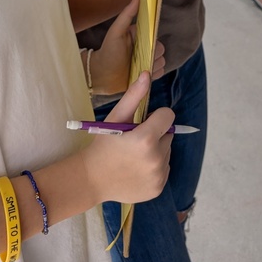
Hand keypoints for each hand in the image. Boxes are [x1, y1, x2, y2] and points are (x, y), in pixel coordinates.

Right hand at [79, 72, 173, 205]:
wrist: (92, 179)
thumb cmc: (103, 144)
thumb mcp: (115, 117)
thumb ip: (134, 96)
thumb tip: (147, 74)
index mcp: (146, 139)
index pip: (169, 116)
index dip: (156, 116)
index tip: (143, 122)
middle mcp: (156, 159)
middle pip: (168, 134)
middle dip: (155, 133)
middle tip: (134, 140)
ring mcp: (158, 176)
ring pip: (167, 151)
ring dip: (156, 149)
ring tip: (134, 155)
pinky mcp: (158, 188)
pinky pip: (165, 168)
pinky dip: (155, 166)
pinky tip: (137, 168)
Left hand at [89, 0, 166, 94]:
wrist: (101, 75)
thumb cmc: (107, 51)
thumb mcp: (116, 31)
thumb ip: (127, 15)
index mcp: (140, 35)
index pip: (155, 34)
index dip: (152, 40)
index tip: (144, 45)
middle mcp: (145, 47)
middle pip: (161, 49)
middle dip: (152, 55)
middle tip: (138, 58)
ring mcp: (147, 60)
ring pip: (162, 61)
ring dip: (153, 65)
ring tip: (138, 68)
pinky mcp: (148, 74)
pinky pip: (160, 72)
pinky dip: (154, 74)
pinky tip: (142, 74)